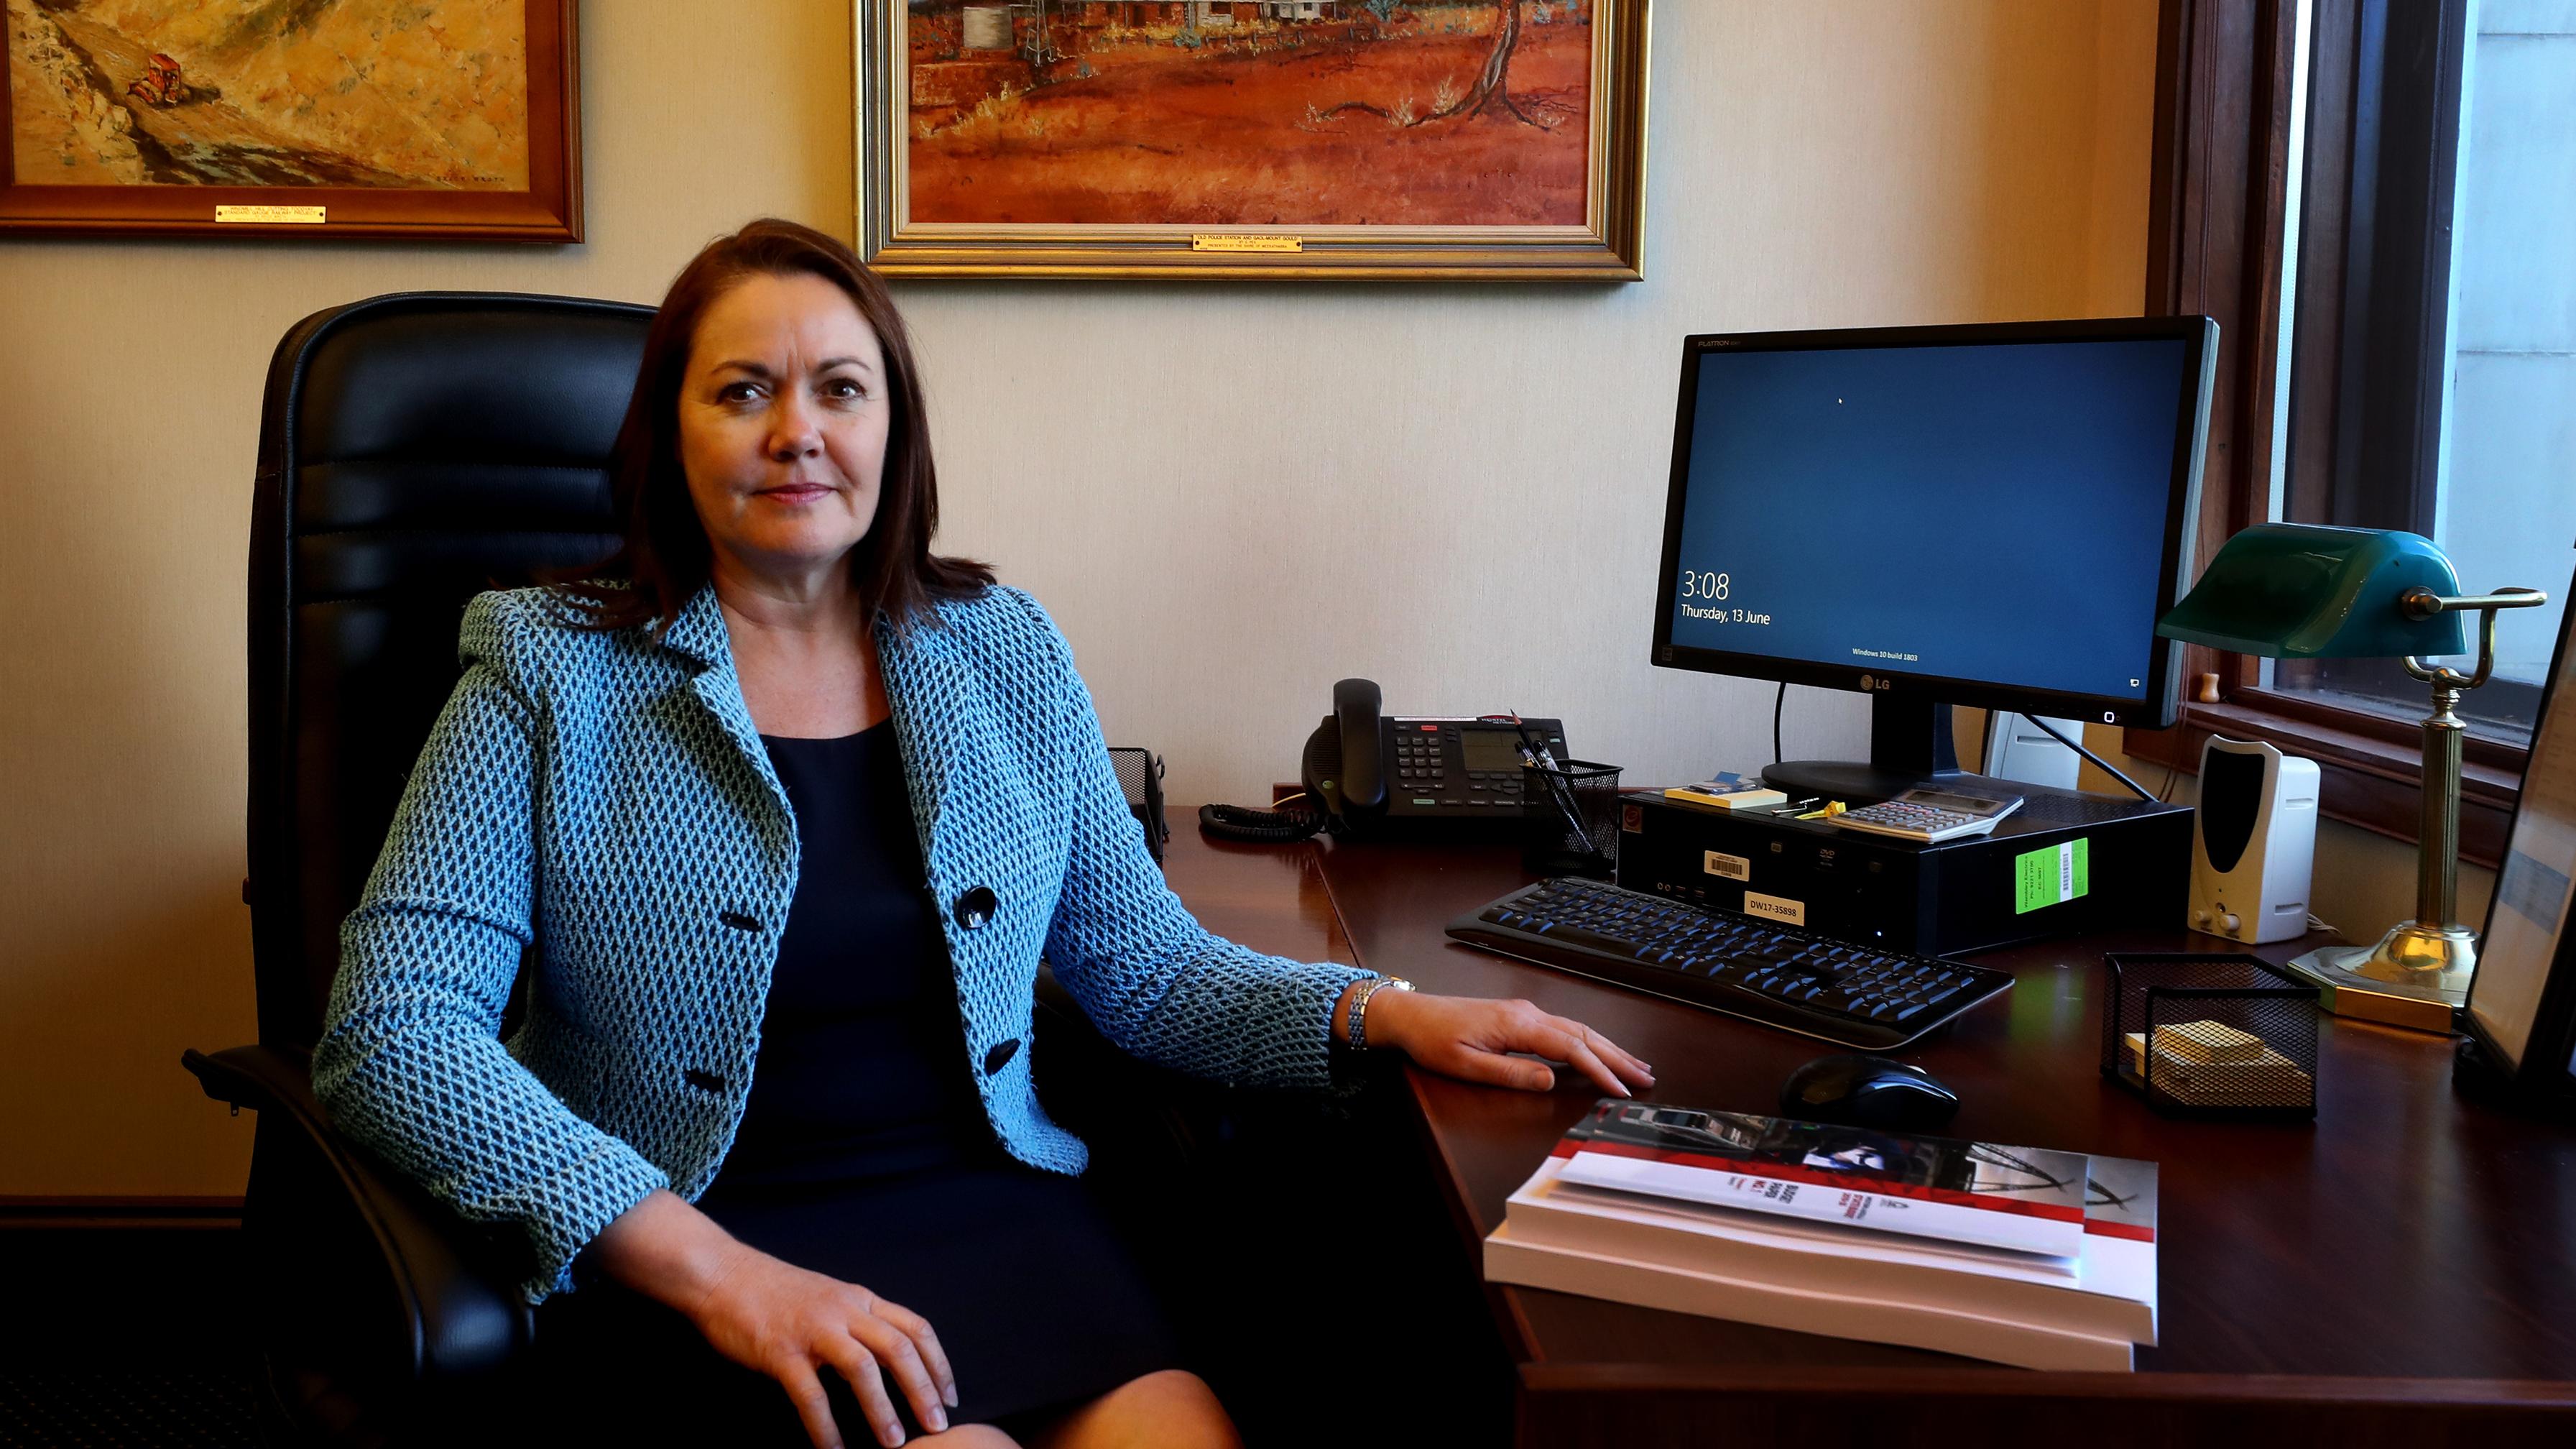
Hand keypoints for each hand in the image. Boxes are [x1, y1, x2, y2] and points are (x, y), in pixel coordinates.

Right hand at [687, 1243, 958, 1448]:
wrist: (722, 1273)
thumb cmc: (774, 1292)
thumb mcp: (830, 1297)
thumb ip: (858, 1322)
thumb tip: (888, 1361)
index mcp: (860, 1299)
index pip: (916, 1328)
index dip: (939, 1364)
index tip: (949, 1397)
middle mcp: (844, 1311)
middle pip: (899, 1348)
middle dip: (923, 1390)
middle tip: (936, 1426)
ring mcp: (813, 1329)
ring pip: (863, 1369)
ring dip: (882, 1409)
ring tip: (893, 1442)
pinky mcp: (780, 1351)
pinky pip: (811, 1395)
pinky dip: (825, 1426)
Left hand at [1360, 989, 1654, 1097]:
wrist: (1410, 1015)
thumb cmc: (1433, 1040)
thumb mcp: (1466, 1066)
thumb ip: (1510, 1074)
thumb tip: (1551, 1081)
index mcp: (1517, 1025)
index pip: (1571, 1049)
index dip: (1600, 1070)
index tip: (1622, 1089)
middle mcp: (1527, 1013)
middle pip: (1583, 1035)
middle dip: (1617, 1057)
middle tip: (1646, 1076)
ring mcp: (1525, 1012)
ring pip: (1577, 1029)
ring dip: (1607, 1047)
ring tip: (1634, 1064)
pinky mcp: (1519, 1015)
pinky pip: (1564, 1027)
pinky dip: (1587, 1041)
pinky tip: (1597, 1051)